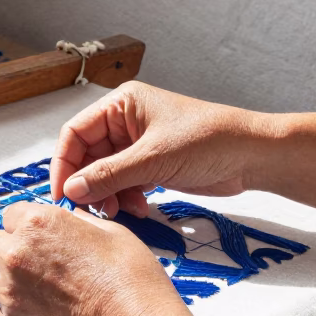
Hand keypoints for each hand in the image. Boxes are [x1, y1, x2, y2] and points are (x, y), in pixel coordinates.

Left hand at [0, 201, 177, 315]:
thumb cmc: (130, 277)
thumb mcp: (109, 231)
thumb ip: (76, 222)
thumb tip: (67, 220)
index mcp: (37, 223)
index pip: (9, 214)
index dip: (25, 225)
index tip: (37, 237)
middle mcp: (15, 254)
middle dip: (2, 248)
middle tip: (27, 261)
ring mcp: (10, 291)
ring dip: (3, 280)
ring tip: (32, 289)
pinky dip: (10, 310)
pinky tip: (37, 311)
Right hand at [51, 81, 272, 217]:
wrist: (253, 156)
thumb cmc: (209, 141)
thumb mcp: (153, 158)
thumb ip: (109, 175)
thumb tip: (72, 190)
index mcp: (121, 104)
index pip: (75, 133)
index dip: (64, 164)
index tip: (62, 194)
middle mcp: (126, 121)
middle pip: (88, 156)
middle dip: (89, 184)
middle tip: (93, 210)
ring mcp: (139, 144)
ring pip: (105, 173)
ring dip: (108, 194)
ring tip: (119, 211)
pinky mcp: (152, 164)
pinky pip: (124, 182)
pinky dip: (126, 197)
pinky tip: (140, 208)